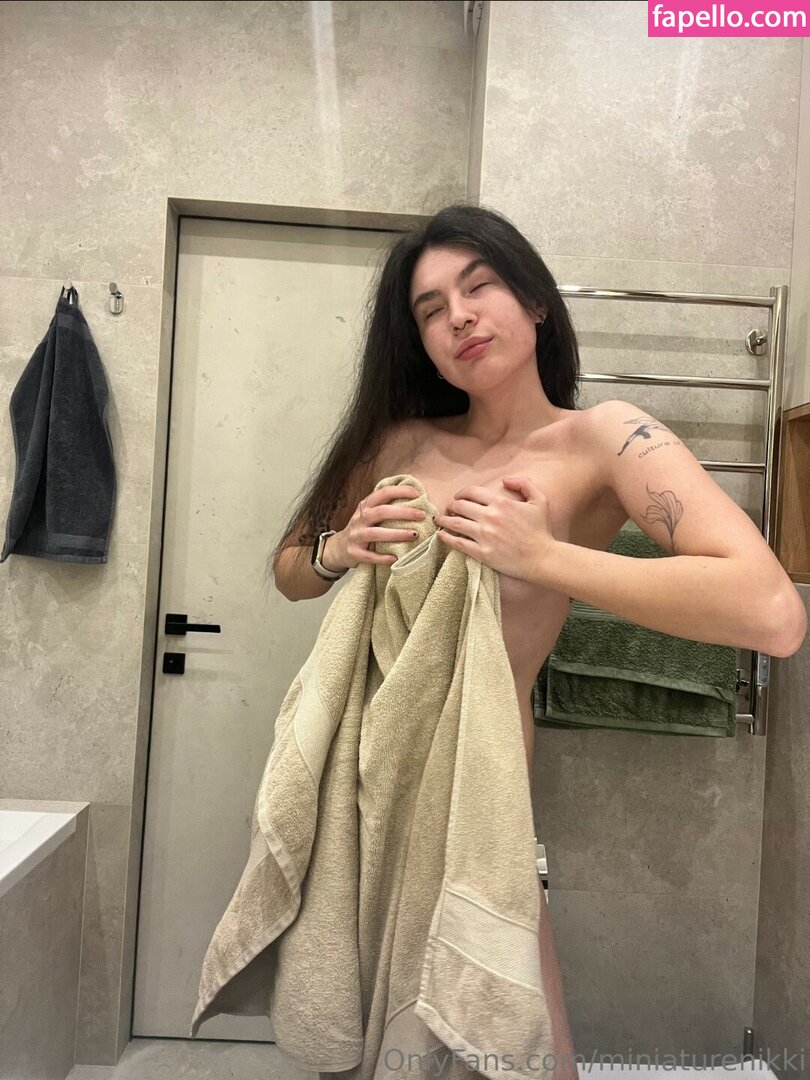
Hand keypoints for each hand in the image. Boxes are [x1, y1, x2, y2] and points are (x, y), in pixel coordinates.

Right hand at [332, 483, 425, 568]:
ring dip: (397, 534)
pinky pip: (369, 556)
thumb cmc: (363, 528)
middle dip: (403, 512)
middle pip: (381, 512)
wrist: (339, 547)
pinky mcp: (354, 553)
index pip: (383, 493)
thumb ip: (386, 506)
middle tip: (421, 515)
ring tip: (414, 535)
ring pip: (376, 534)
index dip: (400, 491)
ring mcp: (356, 536)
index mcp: (366, 506)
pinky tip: (395, 558)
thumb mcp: (370, 513)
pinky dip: (382, 558)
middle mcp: (360, 519)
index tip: (418, 494)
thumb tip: (416, 499)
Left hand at [434, 475, 557, 579]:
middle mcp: (490, 517)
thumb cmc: (541, 530)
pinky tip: (441, 535)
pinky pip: (458, 543)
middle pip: (460, 506)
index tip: (458, 497)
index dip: (461, 493)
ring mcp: (484, 535)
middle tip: (448, 509)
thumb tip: (505, 479)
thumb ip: (524, 483)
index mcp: (501, 503)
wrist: (542, 558)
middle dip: (451, 506)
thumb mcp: (539, 500)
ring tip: (439, 520)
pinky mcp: (482, 553)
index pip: (472, 492)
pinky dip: (446, 538)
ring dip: (444, 520)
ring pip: (455, 523)